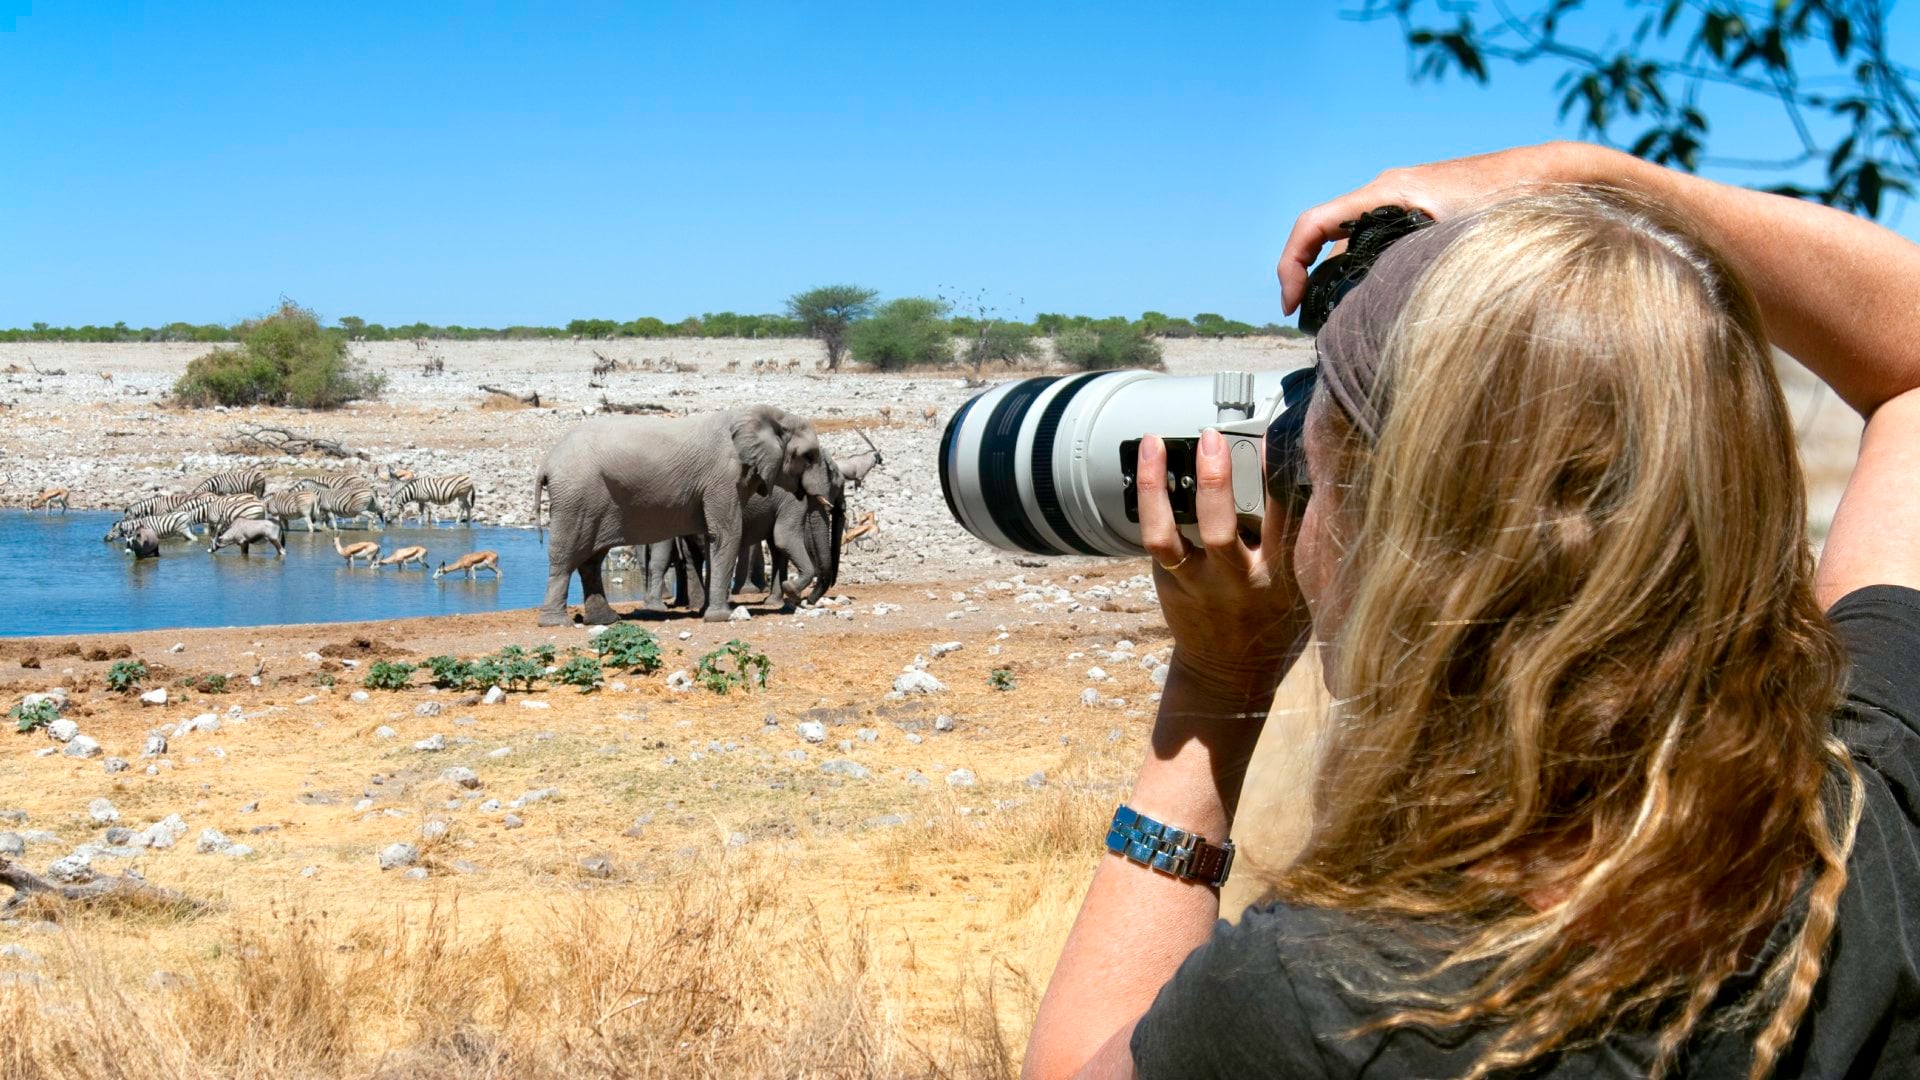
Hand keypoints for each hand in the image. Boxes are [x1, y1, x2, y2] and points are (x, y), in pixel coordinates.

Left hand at [1136, 430, 1310, 709]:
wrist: (1230, 675)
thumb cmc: (1275, 621)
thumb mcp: (1305, 588)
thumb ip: (1302, 543)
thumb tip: (1307, 478)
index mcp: (1279, 578)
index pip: (1284, 521)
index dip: (1279, 478)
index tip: (1276, 439)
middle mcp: (1235, 581)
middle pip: (1221, 530)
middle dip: (1216, 482)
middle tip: (1213, 439)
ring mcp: (1196, 583)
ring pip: (1168, 536)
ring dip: (1157, 488)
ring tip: (1156, 443)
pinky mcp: (1169, 582)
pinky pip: (1155, 538)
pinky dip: (1150, 500)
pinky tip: (1149, 464)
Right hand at [1277, 141, 1607, 313]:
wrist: (1555, 173)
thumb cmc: (1516, 196)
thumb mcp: (1463, 238)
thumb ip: (1421, 267)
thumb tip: (1387, 316)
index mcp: (1388, 192)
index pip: (1313, 224)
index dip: (1291, 264)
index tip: (1291, 305)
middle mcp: (1390, 192)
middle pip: (1328, 239)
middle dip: (1312, 282)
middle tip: (1312, 327)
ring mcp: (1406, 202)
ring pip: (1354, 244)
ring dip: (1341, 281)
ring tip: (1344, 325)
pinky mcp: (1423, 214)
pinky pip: (1378, 243)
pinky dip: (1367, 274)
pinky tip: (1381, 305)